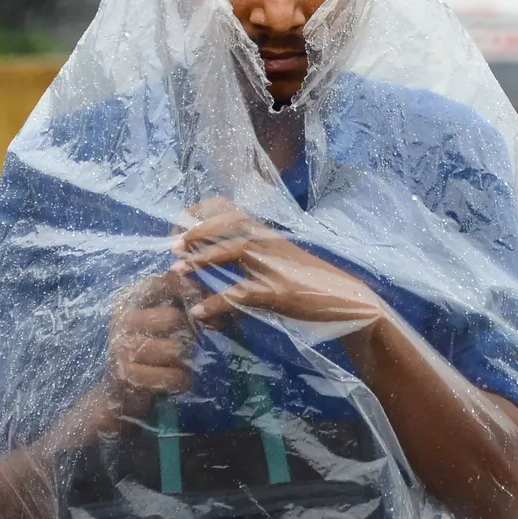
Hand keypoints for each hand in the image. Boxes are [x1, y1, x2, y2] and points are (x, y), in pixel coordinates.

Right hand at [106, 271, 201, 419]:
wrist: (124, 389)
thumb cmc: (156, 348)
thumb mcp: (172, 322)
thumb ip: (194, 307)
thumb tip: (219, 309)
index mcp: (132, 298)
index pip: (165, 283)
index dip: (192, 291)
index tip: (209, 304)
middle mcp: (122, 318)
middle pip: (173, 318)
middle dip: (193, 333)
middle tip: (199, 342)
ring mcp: (119, 346)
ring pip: (174, 349)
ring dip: (187, 360)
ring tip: (184, 363)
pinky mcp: (125, 374)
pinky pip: (171, 376)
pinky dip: (182, 380)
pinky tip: (178, 380)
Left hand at [173, 197, 385, 330]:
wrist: (344, 300)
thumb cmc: (308, 282)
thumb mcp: (277, 262)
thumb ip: (250, 257)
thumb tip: (212, 263)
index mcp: (266, 233)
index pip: (229, 207)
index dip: (200, 213)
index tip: (179, 227)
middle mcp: (269, 242)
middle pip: (230, 220)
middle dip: (197, 230)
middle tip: (173, 246)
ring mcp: (275, 264)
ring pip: (234, 250)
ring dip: (202, 259)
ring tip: (178, 271)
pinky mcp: (279, 291)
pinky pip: (242, 293)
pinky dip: (217, 302)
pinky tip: (200, 311)